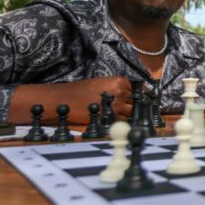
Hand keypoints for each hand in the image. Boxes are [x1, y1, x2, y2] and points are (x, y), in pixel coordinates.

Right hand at [10, 76, 132, 124]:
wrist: (63, 99)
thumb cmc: (80, 91)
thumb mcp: (102, 83)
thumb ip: (118, 88)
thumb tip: (132, 95)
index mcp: (119, 81)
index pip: (139, 89)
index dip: (139, 96)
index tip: (142, 101)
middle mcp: (120, 92)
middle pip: (138, 102)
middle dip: (137, 107)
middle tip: (135, 111)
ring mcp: (116, 106)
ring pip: (132, 113)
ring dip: (130, 116)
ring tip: (125, 118)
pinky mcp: (109, 118)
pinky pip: (123, 122)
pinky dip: (122, 123)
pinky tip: (119, 123)